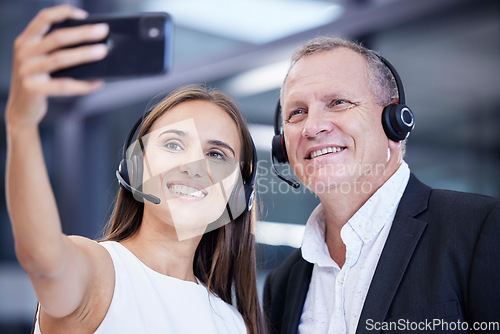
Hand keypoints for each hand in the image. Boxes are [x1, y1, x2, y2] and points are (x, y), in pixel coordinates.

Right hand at [5, 5, 108, 129]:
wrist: (21, 110)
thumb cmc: (38, 82)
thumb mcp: (39, 60)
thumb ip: (55, 49)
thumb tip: (92, 43)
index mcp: (25, 41)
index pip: (43, 18)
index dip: (63, 13)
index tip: (84, 15)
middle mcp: (24, 53)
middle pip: (57, 38)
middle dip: (82, 33)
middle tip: (103, 31)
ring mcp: (27, 71)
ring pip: (61, 59)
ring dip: (84, 54)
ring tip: (103, 52)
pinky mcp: (34, 89)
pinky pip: (64, 85)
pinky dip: (83, 84)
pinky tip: (98, 83)